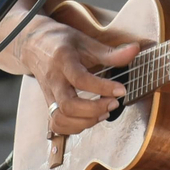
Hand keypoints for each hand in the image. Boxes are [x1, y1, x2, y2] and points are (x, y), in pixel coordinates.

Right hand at [19, 21, 138, 135]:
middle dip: (94, 110)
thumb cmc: (62, 42)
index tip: (122, 90)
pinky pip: (56, 124)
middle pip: (67, 105)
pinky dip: (74, 127)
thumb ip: (110, 52)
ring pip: (60, 118)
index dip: (102, 88)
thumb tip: (135, 50)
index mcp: (63, 61)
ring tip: (104, 113)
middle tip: (114, 103)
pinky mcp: (49, 104)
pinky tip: (90, 119)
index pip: (80, 79)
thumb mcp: (86, 42)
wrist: (34, 44)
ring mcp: (49, 94)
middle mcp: (54, 80)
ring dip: (85, 121)